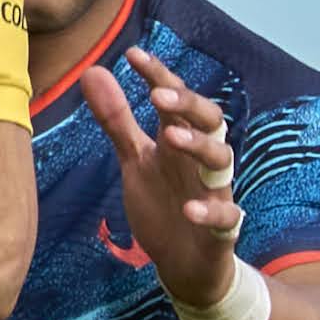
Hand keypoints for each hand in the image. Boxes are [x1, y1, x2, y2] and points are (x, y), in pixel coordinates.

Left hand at [76, 46, 240, 298]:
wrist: (185, 263)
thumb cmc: (164, 203)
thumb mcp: (136, 160)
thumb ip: (118, 120)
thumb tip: (93, 71)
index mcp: (179, 140)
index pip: (175, 100)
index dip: (159, 76)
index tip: (133, 55)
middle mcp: (200, 161)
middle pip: (209, 120)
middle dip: (187, 104)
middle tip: (158, 94)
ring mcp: (214, 192)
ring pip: (222, 160)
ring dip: (199, 146)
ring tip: (171, 138)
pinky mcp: (222, 229)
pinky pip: (226, 217)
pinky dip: (210, 211)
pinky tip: (190, 209)